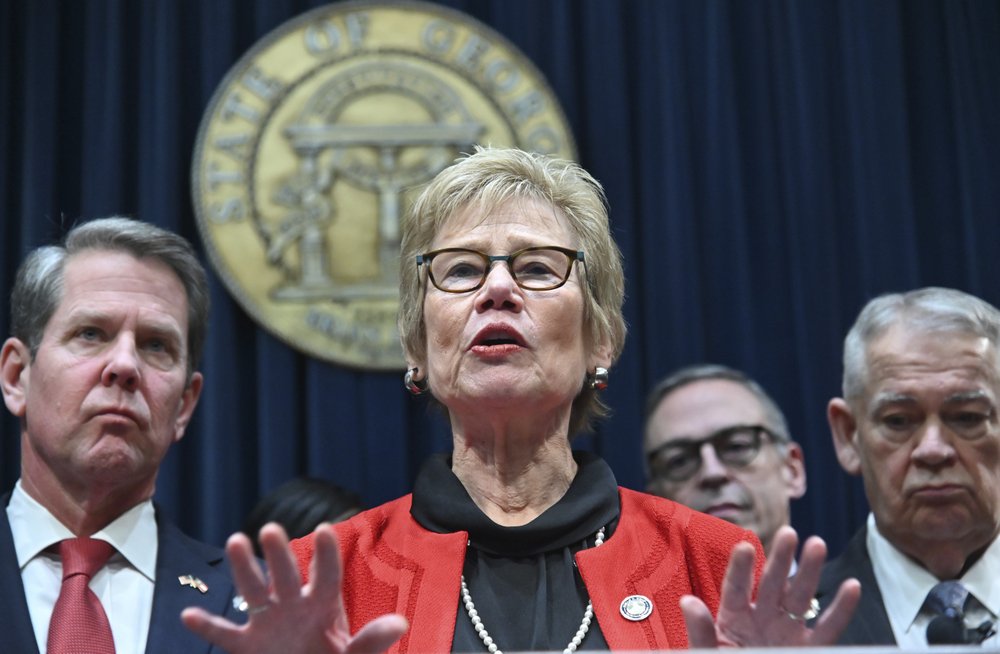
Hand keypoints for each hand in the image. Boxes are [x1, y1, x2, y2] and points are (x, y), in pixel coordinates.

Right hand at [181, 523, 407, 652]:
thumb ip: (371, 641)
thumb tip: (399, 622)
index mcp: (324, 605)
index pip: (326, 575)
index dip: (326, 554)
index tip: (325, 529)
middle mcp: (294, 605)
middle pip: (285, 575)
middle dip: (278, 554)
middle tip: (269, 529)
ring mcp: (269, 623)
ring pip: (253, 592)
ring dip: (244, 569)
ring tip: (235, 541)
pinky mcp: (248, 646)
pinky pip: (225, 635)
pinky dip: (208, 626)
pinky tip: (188, 614)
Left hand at [680, 526, 860, 647]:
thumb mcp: (708, 653)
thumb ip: (701, 631)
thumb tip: (687, 602)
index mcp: (733, 619)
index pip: (736, 588)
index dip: (741, 568)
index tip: (745, 546)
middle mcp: (762, 619)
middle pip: (772, 584)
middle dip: (780, 558)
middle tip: (788, 532)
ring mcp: (787, 633)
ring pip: (800, 598)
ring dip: (810, 572)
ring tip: (817, 544)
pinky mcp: (809, 649)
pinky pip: (828, 629)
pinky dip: (842, 609)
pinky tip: (852, 586)